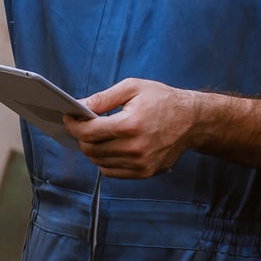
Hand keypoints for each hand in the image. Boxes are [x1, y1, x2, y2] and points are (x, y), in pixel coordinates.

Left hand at [63, 78, 197, 177]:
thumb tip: (79, 106)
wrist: (192, 121)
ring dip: (92, 149)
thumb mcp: (132, 88)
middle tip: (81, 125)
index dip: (73, 125)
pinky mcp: (145, 173)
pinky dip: (105, 161)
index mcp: (131, 124)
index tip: (68, 118)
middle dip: (81, 137)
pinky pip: (112, 172)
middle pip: (91, 149)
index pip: (90, 132)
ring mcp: (141, 164)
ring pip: (99, 162)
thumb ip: (103, 98)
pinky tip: (110, 146)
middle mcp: (136, 148)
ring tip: (96, 135)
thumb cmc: (162, 99)